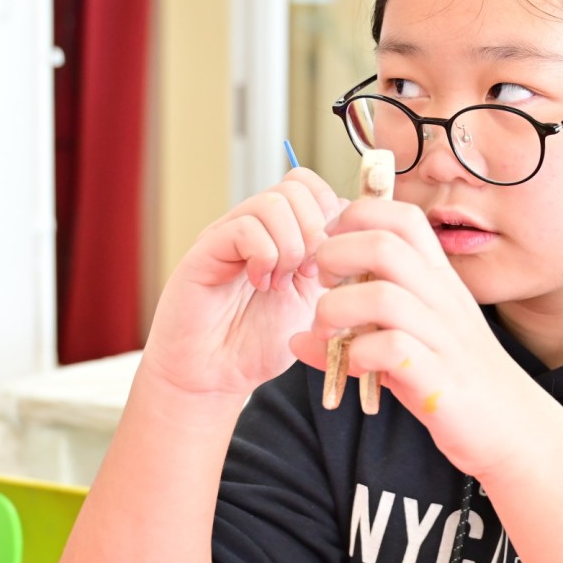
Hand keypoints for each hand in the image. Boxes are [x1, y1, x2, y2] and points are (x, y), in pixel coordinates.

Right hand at [143, 168, 345, 398]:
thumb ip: (333, 264)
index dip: (332, 218)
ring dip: (290, 246)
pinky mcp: (206, 248)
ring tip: (282, 282)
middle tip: (307, 273)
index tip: (331, 263)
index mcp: (281, 231)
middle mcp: (254, 224)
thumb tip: (356, 232)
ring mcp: (228, 232)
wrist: (216, 376)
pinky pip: (245, 228)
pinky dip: (264, 257)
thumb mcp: (314, 300)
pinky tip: (261, 284)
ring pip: (274, 203)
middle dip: (315, 230)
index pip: (313, 187)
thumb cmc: (260, 343)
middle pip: (298, 186)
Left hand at [287, 198, 550, 477]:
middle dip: (335, 257)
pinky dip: (359, 354)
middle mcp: (443, 299)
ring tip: (326, 330)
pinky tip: (354, 365)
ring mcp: (443, 336)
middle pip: (383, 245)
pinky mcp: (439, 377)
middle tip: (320, 284)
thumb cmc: (454, 377)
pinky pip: (391, 349)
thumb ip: (355, 334)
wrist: (512, 425)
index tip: (330, 244)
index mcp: (439, 280)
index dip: (357, 217)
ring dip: (337, 309)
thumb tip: (295, 339)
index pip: (403, 217)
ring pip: (381, 296)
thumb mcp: (408, 344)